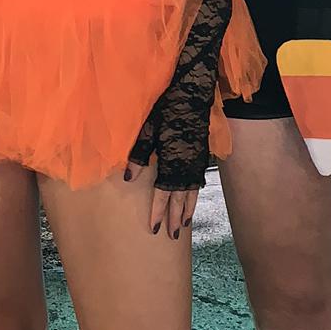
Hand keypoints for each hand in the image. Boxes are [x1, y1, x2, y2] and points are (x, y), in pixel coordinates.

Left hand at [125, 113, 197, 240]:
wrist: (193, 94)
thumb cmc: (168, 109)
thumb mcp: (148, 129)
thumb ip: (139, 155)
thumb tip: (129, 178)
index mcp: (172, 162)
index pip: (163, 194)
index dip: (158, 212)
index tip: (154, 228)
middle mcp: (186, 167)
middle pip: (180, 199)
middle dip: (174, 218)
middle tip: (171, 235)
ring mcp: (196, 163)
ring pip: (192, 194)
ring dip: (186, 211)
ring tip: (182, 225)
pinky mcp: (201, 157)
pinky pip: (198, 185)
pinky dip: (194, 197)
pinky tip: (191, 203)